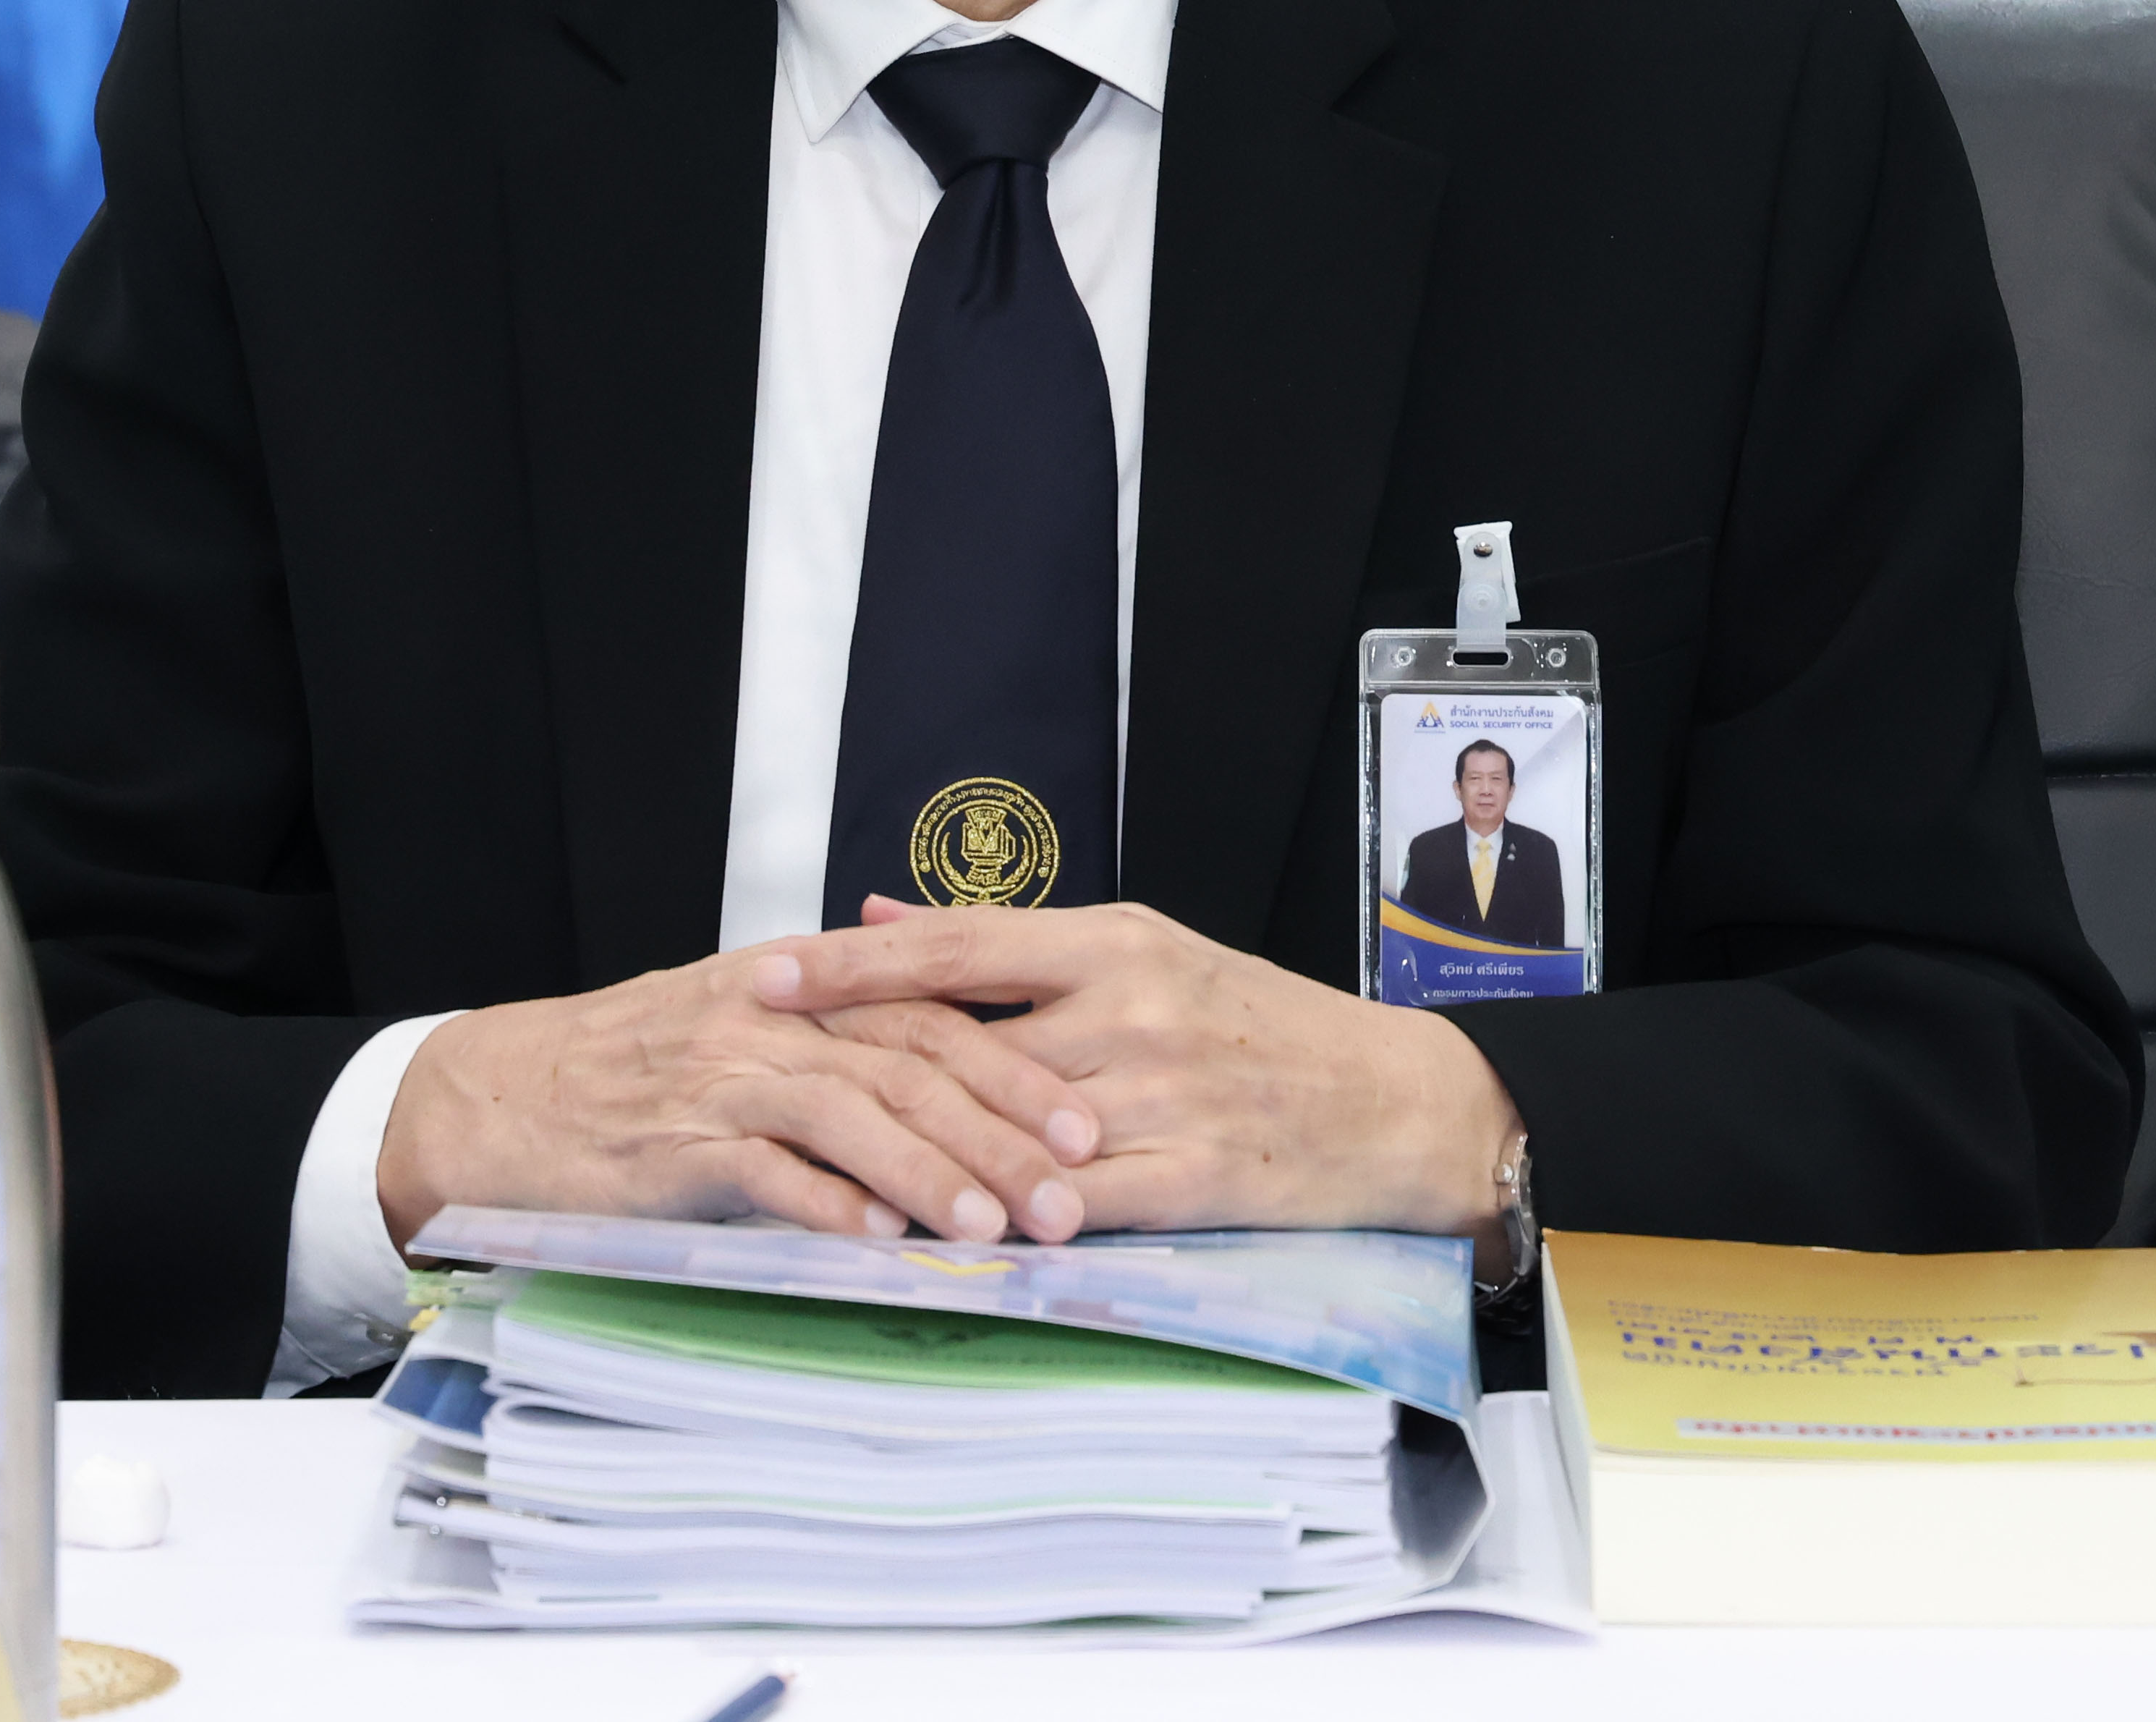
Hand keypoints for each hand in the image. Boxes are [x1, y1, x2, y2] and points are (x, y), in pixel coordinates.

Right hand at [375, 938, 1108, 1252]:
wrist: (495, 1097)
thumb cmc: (628, 1073)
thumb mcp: (740, 1032)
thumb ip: (837, 1049)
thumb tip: (953, 1100)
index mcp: (795, 986)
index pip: (931, 1013)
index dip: (1015, 1069)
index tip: (1084, 1126)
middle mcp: (768, 1018)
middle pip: (910, 1066)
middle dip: (1001, 1132)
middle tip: (1069, 1196)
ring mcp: (719, 1078)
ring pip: (851, 1112)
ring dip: (932, 1171)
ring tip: (996, 1227)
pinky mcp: (674, 1145)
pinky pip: (764, 1172)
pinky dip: (825, 1205)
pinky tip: (878, 1241)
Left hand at [767, 899, 1522, 1241]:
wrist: (1397, 1100)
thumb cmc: (1263, 1027)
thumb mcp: (1149, 954)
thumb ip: (1015, 948)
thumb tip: (882, 916)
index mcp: (1117, 943)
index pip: (960, 945)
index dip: (855, 964)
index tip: (769, 974)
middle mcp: (1130, 1010)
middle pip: (963, 1041)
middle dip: (857, 1065)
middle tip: (758, 1073)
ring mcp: (1159, 1097)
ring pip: (1004, 1132)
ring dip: (911, 1158)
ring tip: (814, 1170)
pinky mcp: (1189, 1177)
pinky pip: (1069, 1208)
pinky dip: (996, 1226)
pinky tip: (930, 1240)